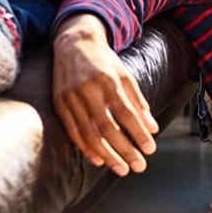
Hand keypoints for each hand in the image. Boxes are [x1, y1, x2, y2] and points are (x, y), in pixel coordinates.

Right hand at [52, 14, 158, 175]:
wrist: (73, 43)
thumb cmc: (103, 62)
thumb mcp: (125, 75)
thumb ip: (138, 101)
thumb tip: (152, 128)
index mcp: (108, 80)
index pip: (126, 113)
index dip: (138, 133)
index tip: (150, 149)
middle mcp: (88, 90)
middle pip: (107, 127)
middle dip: (124, 150)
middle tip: (138, 166)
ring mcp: (70, 97)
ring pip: (89, 134)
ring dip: (107, 155)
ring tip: (121, 169)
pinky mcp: (59, 103)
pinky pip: (73, 131)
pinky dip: (86, 148)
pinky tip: (99, 159)